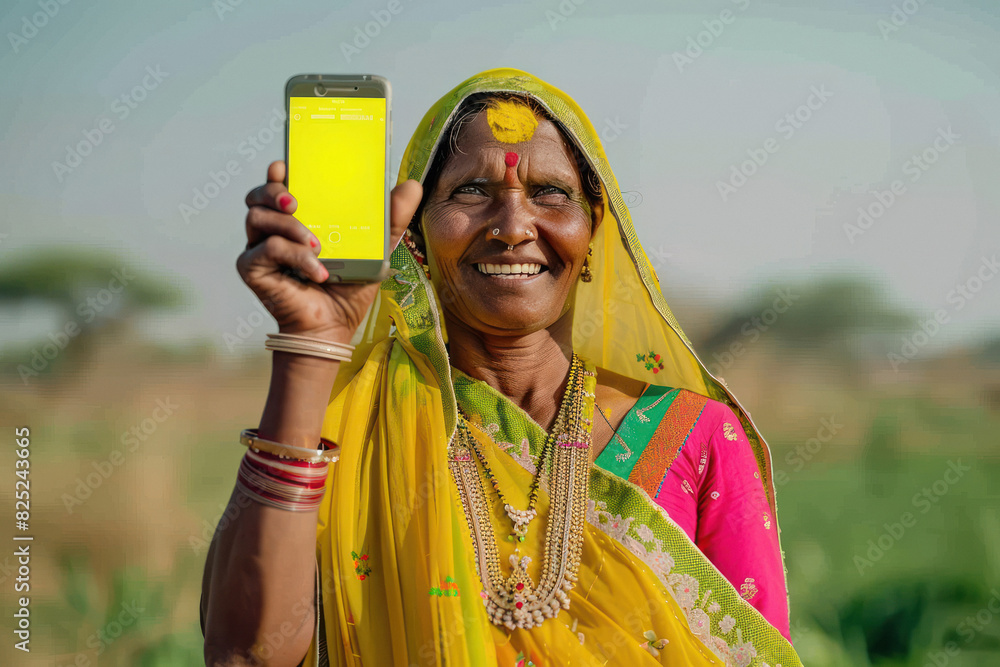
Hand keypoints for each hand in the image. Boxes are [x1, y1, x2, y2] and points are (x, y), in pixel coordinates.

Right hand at [236, 160, 421, 341]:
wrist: (334, 327)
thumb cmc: (348, 288)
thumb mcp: (375, 249)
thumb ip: (391, 219)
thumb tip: (412, 185)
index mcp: (297, 218)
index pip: (278, 185)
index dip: (277, 173)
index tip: (286, 166)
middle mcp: (273, 231)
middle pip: (257, 196)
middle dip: (273, 191)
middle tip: (296, 202)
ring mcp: (259, 249)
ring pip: (256, 218)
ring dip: (288, 225)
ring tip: (317, 243)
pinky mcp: (252, 270)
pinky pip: (266, 250)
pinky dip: (295, 257)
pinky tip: (318, 272)